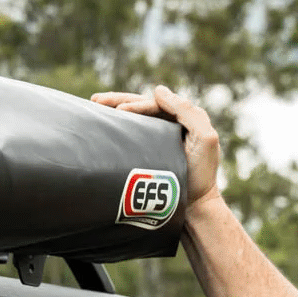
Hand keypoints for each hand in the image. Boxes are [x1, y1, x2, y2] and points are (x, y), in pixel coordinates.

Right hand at [92, 86, 221, 210]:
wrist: (195, 206)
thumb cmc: (202, 174)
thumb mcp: (204, 137)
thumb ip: (187, 111)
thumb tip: (157, 91)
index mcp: (181, 119)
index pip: (155, 105)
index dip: (135, 104)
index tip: (118, 110)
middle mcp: (168, 126)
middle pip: (140, 107)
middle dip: (117, 101)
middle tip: (95, 100)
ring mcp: (156, 140)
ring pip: (132, 120)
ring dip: (113, 112)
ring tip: (93, 106)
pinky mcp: (147, 155)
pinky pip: (130, 136)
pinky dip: (116, 129)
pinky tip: (102, 127)